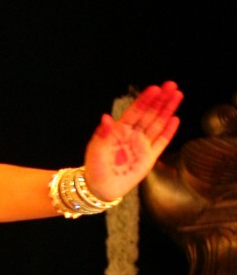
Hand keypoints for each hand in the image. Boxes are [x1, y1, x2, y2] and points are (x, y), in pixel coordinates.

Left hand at [83, 81, 182, 200]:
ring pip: (158, 124)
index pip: (136, 111)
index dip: (145, 99)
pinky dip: (168, 132)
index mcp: (120, 130)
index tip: (155, 88)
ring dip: (168, 110)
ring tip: (177, 95)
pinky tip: (175, 119)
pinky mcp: (149, 158)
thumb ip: (102, 133)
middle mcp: (133, 135)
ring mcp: (142, 145)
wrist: (101, 188)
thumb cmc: (95, 167)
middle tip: (171, 85)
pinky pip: (161, 142)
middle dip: (161, 99)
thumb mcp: (96, 149)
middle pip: (150, 114)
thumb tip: (106, 117)